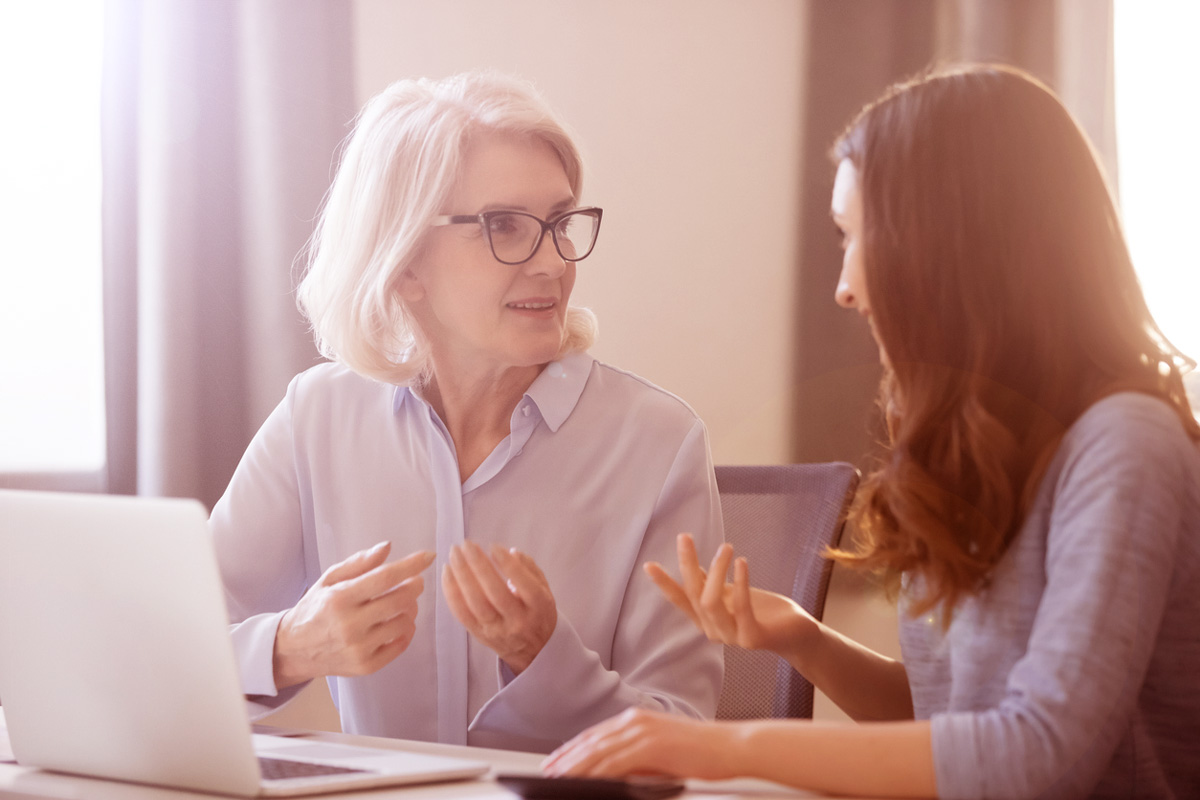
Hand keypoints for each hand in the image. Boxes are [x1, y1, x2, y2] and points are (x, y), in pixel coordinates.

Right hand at [273, 542, 433, 687]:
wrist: (293, 650)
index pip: (384, 578)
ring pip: (404, 622)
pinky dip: (406, 630)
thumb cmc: (315, 608)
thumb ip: (358, 563)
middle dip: (415, 586)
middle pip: (400, 600)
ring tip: (402, 603)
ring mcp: (358, 648)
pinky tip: (398, 622)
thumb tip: (387, 547)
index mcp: (339, 598)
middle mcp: (349, 624)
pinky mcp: (365, 666)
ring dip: (411, 609)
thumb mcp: (329, 580)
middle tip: (415, 582)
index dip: (410, 565)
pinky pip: (401, 645)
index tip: (428, 556)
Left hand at [442, 541, 555, 673]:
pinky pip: (461, 613)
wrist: (533, 651)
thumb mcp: (545, 589)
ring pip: (475, 603)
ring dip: (461, 576)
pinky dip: (451, 592)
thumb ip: (530, 569)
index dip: (507, 565)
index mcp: (539, 607)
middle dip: (478, 566)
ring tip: (454, 554)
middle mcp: (518, 621)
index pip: (523, 584)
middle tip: (467, 545)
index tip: (493, 546)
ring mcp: (497, 630)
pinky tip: (447, 572)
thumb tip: (511, 552)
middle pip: (495, 593)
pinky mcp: (479, 635)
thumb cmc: (537, 612)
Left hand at [542, 708, 736, 779]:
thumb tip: (613, 774)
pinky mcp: (650, 745)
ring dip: (573, 767)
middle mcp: (636, 720)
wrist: (732, 747)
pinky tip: (582, 781)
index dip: (572, 749)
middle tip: (546, 772)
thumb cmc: (703, 753)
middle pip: (591, 741)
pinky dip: (595, 772)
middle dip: (565, 758)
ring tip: (556, 779)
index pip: (596, 735)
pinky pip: (614, 762)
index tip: (555, 762)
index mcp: (638, 718)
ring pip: (597, 751)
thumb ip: (637, 759)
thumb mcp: (662, 753)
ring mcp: (642, 730)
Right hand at [644, 533, 815, 660]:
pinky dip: (739, 582)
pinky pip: (741, 607)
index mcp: (706, 620)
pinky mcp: (752, 638)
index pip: (680, 600)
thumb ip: (712, 584)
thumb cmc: (763, 611)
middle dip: (686, 564)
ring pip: (711, 602)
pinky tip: (741, 562)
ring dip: (717, 570)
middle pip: (693, 594)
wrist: (796, 633)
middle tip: (684, 536)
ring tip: (726, 547)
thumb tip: (692, 565)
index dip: (664, 583)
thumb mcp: (732, 594)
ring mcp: (732, 637)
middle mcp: (713, 630)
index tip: (649, 564)